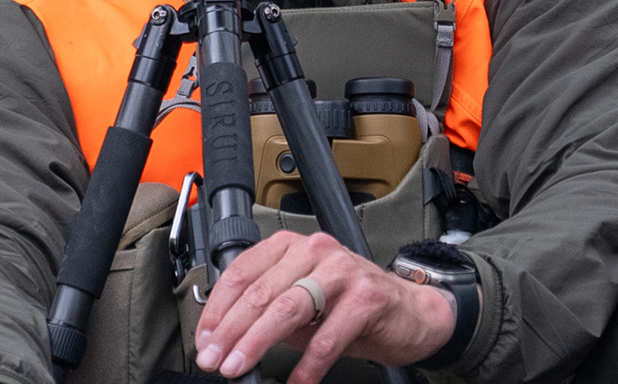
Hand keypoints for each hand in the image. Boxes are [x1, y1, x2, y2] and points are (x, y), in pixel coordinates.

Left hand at [192, 231, 455, 383]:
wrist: (413, 312)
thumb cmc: (352, 305)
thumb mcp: (303, 301)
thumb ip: (269, 310)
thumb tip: (229, 337)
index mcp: (290, 246)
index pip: (241, 273)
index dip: (218, 310)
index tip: (205, 340)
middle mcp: (313, 250)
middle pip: (259, 293)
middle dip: (230, 331)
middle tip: (214, 359)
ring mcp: (341, 271)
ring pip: (287, 309)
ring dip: (257, 343)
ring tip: (240, 367)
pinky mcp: (367, 297)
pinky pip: (328, 337)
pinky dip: (308, 365)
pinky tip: (297, 381)